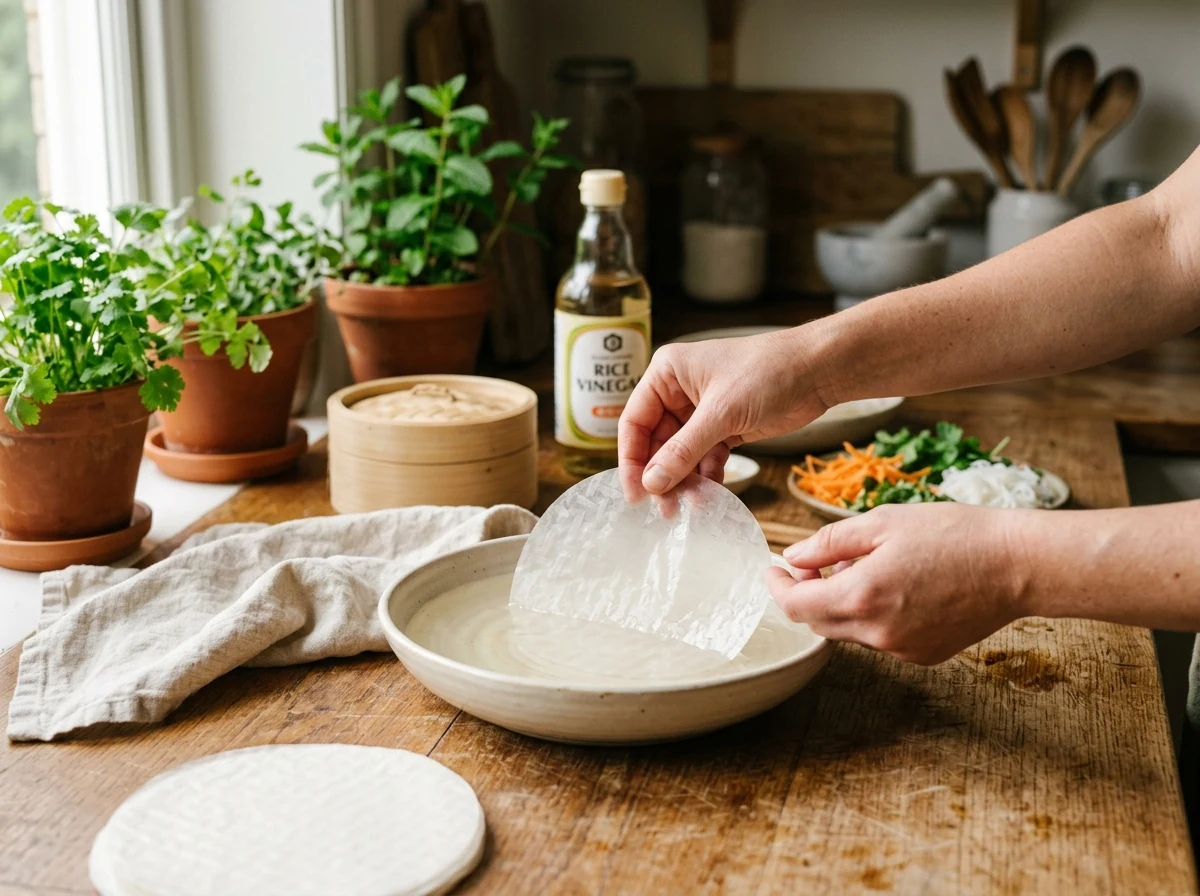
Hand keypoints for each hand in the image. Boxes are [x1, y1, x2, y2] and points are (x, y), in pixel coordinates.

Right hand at [618, 328, 830, 493]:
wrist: (818, 370)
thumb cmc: (768, 372)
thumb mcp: (721, 413)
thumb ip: (684, 450)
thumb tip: (652, 483)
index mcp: (667, 374)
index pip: (635, 421)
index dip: (632, 459)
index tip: (635, 494)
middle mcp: (679, 391)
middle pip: (657, 442)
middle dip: (662, 475)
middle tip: (665, 509)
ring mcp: (702, 411)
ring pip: (681, 454)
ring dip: (685, 481)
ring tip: (690, 508)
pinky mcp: (725, 427)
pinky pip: (705, 458)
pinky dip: (707, 477)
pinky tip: (711, 496)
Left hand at [766, 503, 1027, 664]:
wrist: (1017, 565)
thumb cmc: (954, 534)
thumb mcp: (882, 523)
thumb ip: (829, 543)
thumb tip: (793, 556)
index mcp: (862, 596)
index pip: (796, 606)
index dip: (777, 586)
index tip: (774, 568)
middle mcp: (877, 633)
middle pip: (818, 622)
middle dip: (807, 593)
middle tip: (815, 562)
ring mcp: (902, 650)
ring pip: (850, 631)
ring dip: (841, 604)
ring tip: (861, 567)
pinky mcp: (924, 655)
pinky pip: (880, 639)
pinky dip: (872, 616)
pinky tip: (894, 587)